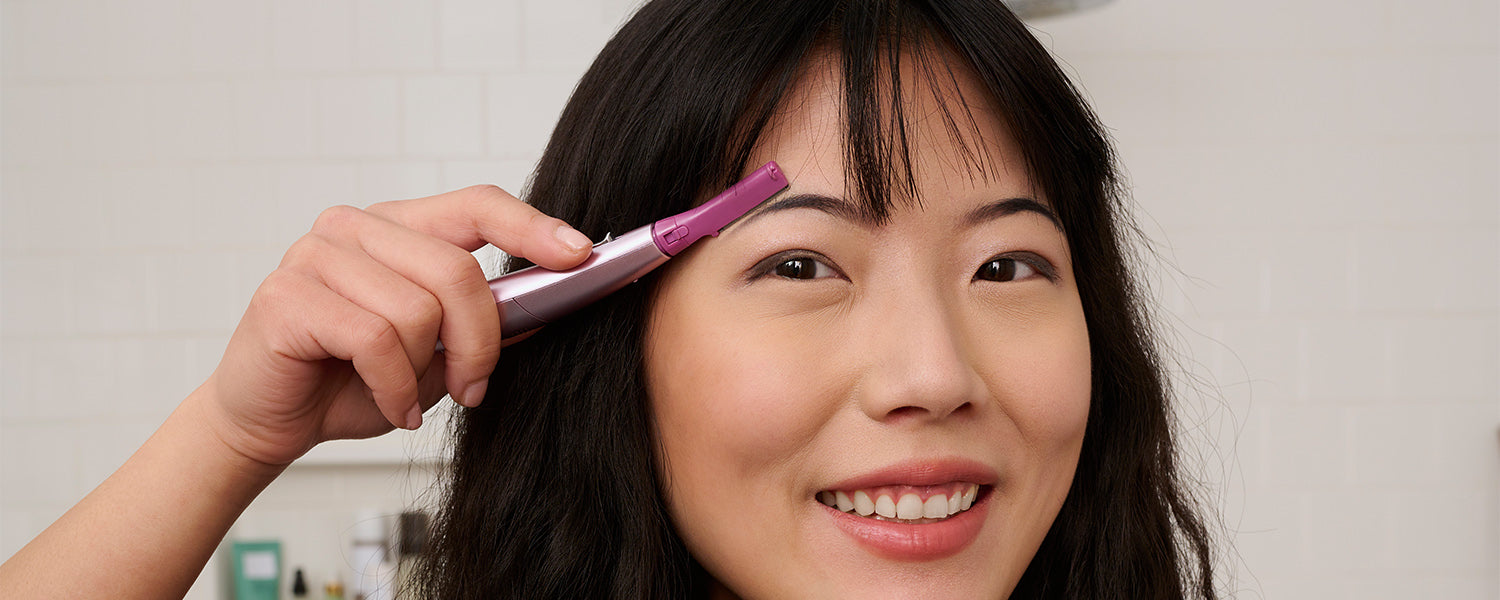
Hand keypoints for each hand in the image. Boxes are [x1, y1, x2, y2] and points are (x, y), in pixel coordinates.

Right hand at [196, 185, 591, 466]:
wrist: (271, 422)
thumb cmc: (353, 382)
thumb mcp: (437, 354)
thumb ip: (483, 322)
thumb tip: (550, 304)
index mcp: (398, 226)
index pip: (476, 204)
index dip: (531, 227)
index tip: (580, 255)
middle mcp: (356, 227)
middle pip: (457, 270)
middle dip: (480, 340)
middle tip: (473, 386)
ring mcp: (316, 254)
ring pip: (418, 310)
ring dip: (425, 372)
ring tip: (408, 397)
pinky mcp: (287, 295)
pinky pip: (375, 340)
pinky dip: (393, 388)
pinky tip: (388, 406)